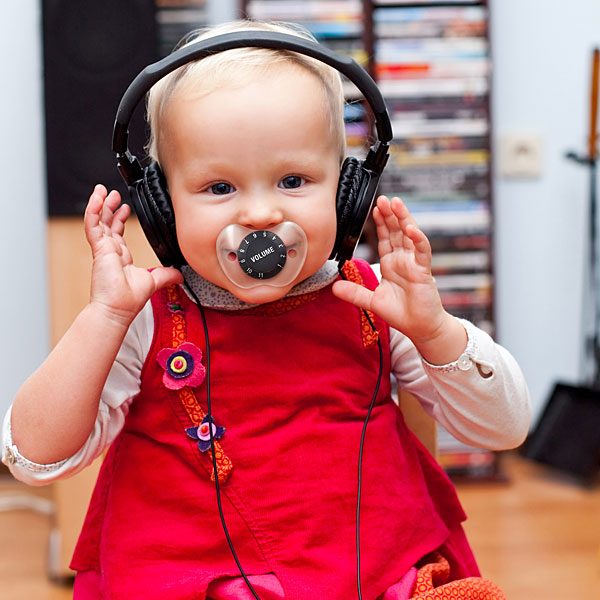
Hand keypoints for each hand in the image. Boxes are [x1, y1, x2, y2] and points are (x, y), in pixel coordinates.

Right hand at [84, 184, 182, 326]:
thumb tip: (180, 274)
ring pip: (98, 221)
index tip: (125, 207)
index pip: (118, 233)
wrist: (117, 308)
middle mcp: (110, 251)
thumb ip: (167, 275)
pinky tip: (97, 198)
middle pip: (106, 223)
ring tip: (102, 190)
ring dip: (100, 204)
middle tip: (112, 194)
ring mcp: (103, 249)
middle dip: (109, 207)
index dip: (120, 219)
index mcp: (121, 257)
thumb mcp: (154, 281)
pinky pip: (92, 225)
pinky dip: (93, 211)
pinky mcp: (98, 249)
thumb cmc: (128, 300)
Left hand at [332, 195, 465, 363]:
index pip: (386, 238)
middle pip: (397, 231)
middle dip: (390, 214)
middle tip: (383, 198)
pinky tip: (411, 228)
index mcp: (392, 264)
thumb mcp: (372, 302)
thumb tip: (334, 288)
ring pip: (409, 236)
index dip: (380, 223)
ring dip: (403, 218)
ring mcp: (414, 264)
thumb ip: (354, 293)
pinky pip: (422, 252)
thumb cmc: (402, 314)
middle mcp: (403, 260)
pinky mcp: (423, 271)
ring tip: (396, 203)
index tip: (374, 209)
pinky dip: (418, 239)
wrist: (421, 328)